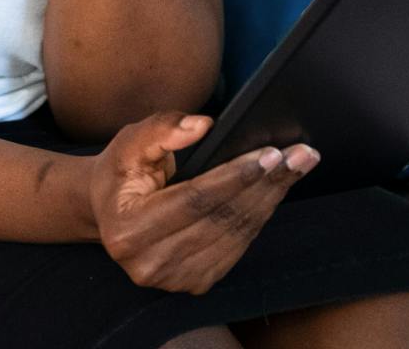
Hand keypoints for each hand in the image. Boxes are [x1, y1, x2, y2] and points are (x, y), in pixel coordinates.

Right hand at [88, 110, 319, 293]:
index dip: (234, 176)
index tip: (270, 153)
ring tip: (296, 167)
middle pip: (221, 220)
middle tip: (300, 155)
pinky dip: (259, 217)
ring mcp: (174, 280)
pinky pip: (237, 248)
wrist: (108, 210)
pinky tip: (274, 191)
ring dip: (270, 200)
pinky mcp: (194, 283)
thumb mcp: (129, 142)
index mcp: (129, 229)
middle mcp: (150, 264)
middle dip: (265, 184)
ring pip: (235, 236)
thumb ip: (162, 130)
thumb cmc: (120, 171)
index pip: (194, 200)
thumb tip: (204, 125)